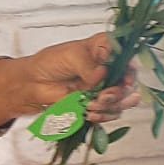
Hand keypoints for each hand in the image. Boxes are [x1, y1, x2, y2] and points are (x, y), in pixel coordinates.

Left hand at [22, 32, 140, 122]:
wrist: (33, 82)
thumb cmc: (50, 62)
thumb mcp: (71, 56)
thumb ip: (89, 65)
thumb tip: (102, 74)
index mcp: (105, 49)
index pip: (128, 58)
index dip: (131, 70)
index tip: (126, 80)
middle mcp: (108, 68)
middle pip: (128, 83)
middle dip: (119, 93)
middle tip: (104, 96)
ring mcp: (103, 86)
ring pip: (121, 100)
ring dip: (110, 106)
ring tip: (91, 106)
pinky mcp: (96, 102)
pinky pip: (109, 112)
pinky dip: (102, 115)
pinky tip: (90, 114)